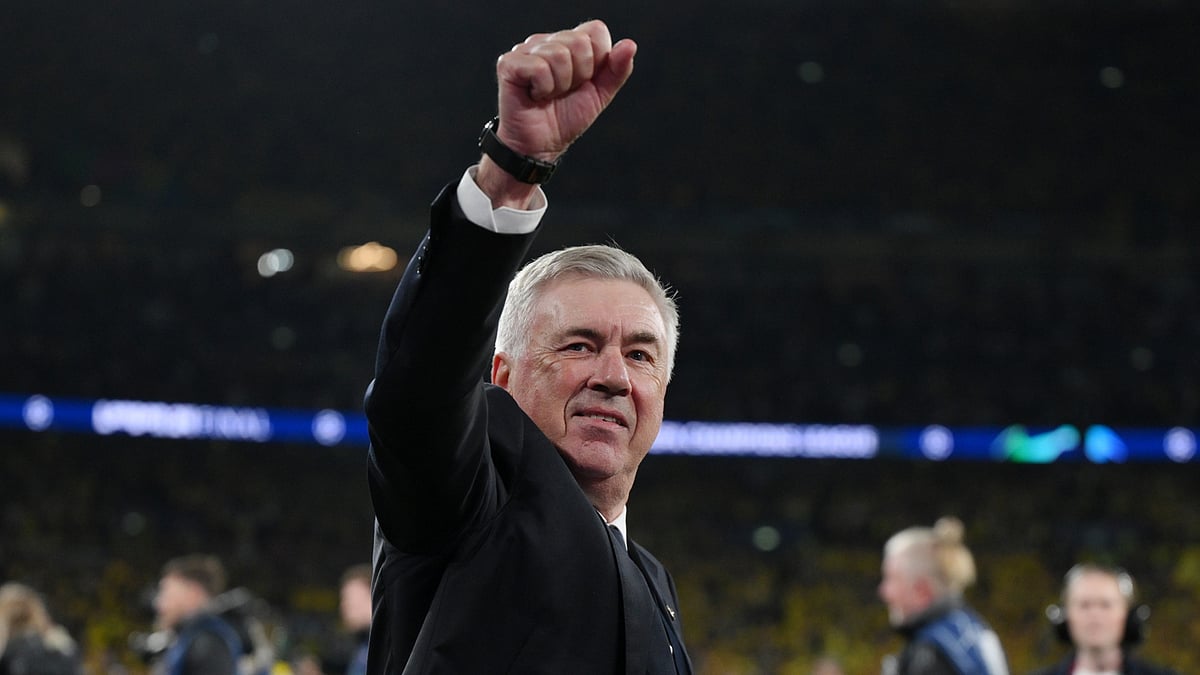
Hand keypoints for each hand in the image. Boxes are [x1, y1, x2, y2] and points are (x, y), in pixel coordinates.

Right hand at [477, 20, 636, 204]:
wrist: (541, 146)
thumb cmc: (565, 118)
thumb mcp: (599, 94)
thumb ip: (617, 70)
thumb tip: (629, 45)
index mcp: (568, 43)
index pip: (595, 30)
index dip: (597, 61)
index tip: (583, 81)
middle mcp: (546, 41)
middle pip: (578, 42)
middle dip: (579, 76)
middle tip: (564, 91)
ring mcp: (525, 49)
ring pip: (559, 55)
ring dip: (560, 85)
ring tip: (549, 94)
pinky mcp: (509, 64)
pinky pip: (539, 68)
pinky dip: (543, 89)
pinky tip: (535, 95)